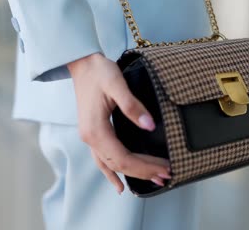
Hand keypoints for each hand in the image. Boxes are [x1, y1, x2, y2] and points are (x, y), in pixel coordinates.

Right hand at [67, 53, 170, 193]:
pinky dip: (110, 173)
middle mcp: (90, 138)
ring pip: (110, 164)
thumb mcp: (117, 84)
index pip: (124, 157)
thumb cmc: (99, 72)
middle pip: (119, 164)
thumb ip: (132, 106)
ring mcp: (89, 137)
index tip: (166, 168)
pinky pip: (101, 160)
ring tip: (152, 181)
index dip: (145, 166)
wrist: (82, 64)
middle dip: (143, 171)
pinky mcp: (91, 133)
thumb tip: (150, 126)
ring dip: (131, 174)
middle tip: (167, 175)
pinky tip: (118, 183)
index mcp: (96, 129)